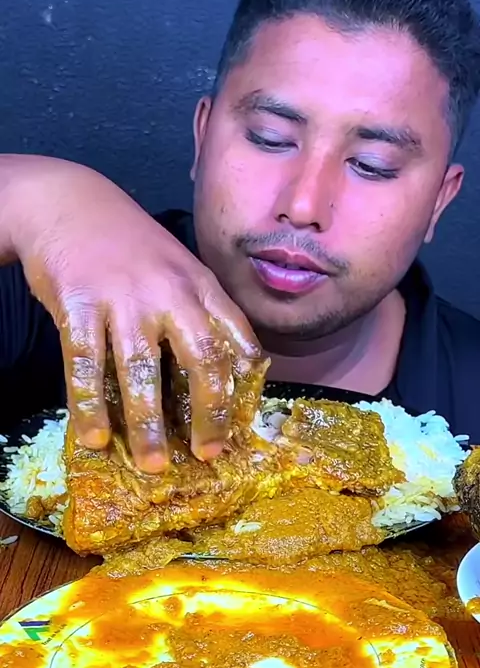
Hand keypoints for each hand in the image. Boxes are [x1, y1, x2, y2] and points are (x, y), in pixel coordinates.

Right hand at [3, 156, 261, 471]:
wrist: (70, 202)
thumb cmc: (131, 246)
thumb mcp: (181, 269)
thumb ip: (206, 312)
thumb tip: (235, 371)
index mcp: (200, 285)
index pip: (237, 339)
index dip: (246, 386)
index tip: (245, 425)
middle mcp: (168, 291)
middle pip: (200, 360)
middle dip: (208, 414)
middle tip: (207, 455)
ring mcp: (122, 297)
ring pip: (141, 370)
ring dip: (148, 425)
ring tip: (153, 464)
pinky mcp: (77, 303)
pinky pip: (85, 363)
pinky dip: (89, 405)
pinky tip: (94, 438)